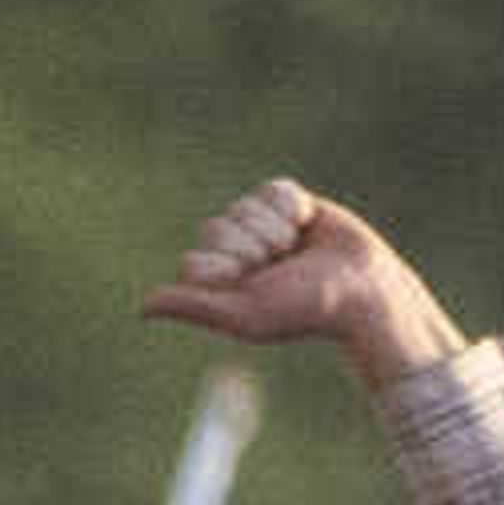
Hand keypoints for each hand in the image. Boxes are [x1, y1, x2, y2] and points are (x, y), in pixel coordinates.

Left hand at [140, 181, 459, 386]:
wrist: (361, 290)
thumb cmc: (304, 312)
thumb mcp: (243, 314)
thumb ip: (192, 305)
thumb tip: (142, 306)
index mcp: (222, 288)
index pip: (198, 257)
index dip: (227, 266)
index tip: (254, 284)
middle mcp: (238, 258)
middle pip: (218, 228)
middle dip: (252, 246)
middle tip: (282, 267)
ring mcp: (262, 229)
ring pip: (246, 206)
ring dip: (275, 228)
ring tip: (300, 251)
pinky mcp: (288, 205)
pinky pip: (272, 190)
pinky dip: (292, 207)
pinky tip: (309, 226)